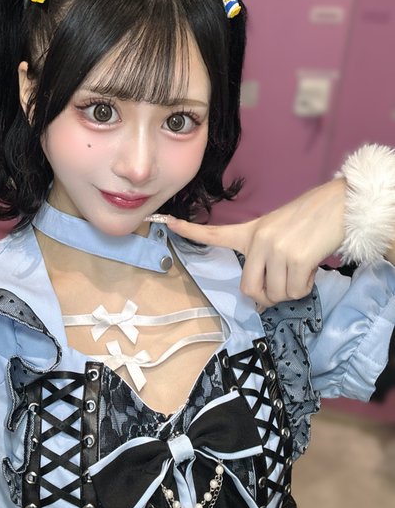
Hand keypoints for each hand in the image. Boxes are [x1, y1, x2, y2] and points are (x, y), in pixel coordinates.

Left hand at [167, 179, 345, 307]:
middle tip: (283, 286)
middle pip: (249, 289)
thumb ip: (266, 261)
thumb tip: (261, 302)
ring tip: (303, 269)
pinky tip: (312, 268)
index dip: (189, 230)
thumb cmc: (314, 220)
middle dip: (267, 297)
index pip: (214, 233)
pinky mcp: (295, 259)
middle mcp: (258, 240)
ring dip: (291, 291)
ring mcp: (275, 250)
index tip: (165, 221)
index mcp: (251, 231)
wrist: (342, 205)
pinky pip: (295, 291)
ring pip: (275, 294)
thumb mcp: (280, 233)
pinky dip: (306, 287)